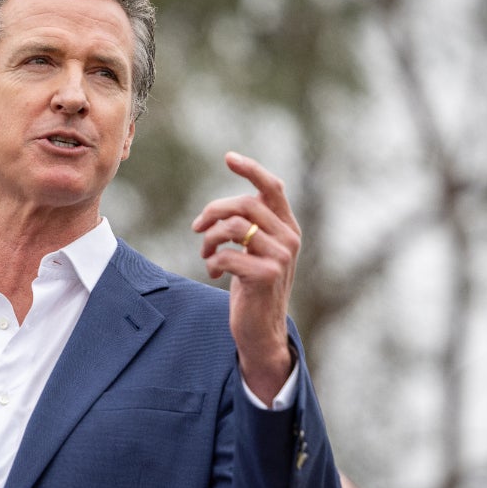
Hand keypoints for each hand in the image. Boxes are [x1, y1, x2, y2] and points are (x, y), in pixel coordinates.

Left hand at [191, 152, 300, 399]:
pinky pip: (227, 254)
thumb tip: (218, 210)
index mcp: (287, 227)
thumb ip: (249, 227)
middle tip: (197, 227)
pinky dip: (213, 262)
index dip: (250, 169)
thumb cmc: (252, 287)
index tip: (228, 158)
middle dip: (213, 212)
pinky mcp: (266, 276)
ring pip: (233, 227)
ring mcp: (281, 257)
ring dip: (209, 238)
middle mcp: (289, 238)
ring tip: (206, 254)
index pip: (272, 187)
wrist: (261, 329)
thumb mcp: (255, 251)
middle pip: (244, 204)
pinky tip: (215, 272)